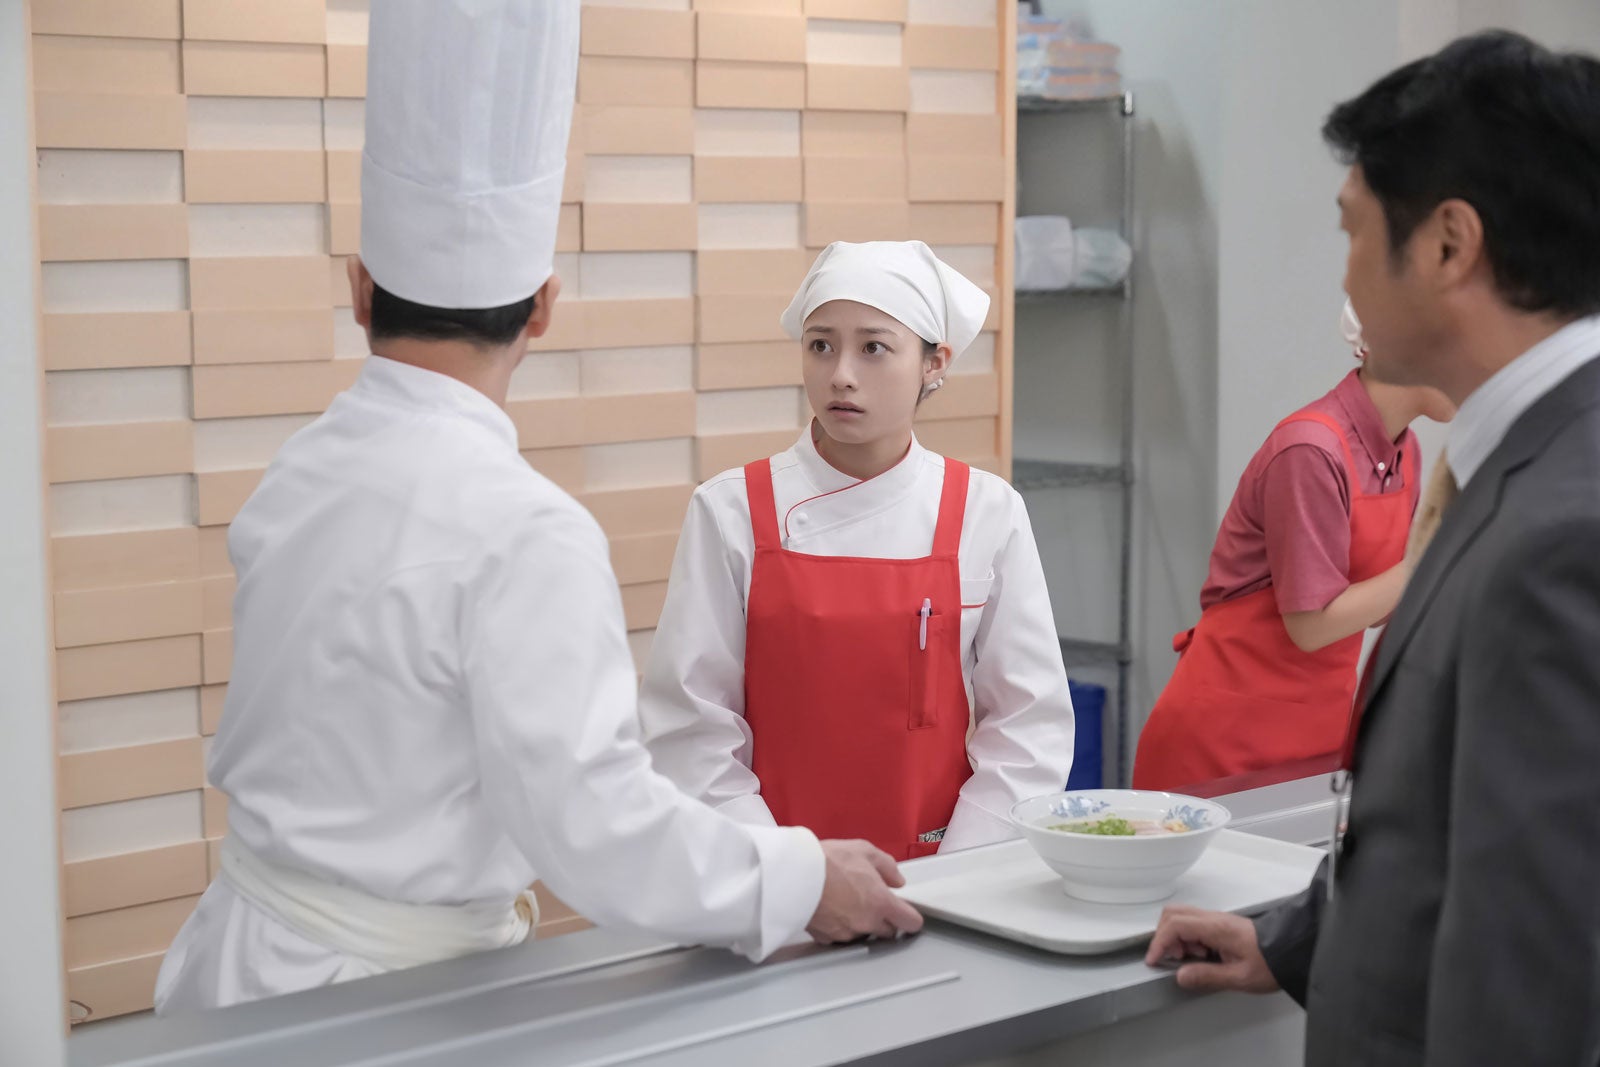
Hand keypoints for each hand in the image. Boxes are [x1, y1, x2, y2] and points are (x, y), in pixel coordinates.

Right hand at [806, 840, 924, 943]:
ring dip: (861, 923)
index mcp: (881, 903)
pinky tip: (830, 909)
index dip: (910, 917)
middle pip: (887, 932)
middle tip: (872, 901)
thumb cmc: (827, 862)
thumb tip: (896, 880)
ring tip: (846, 902)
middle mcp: (867, 923)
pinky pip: (839, 936)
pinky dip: (838, 926)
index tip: (906, 912)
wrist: (793, 876)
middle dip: (884, 920)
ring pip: (863, 934)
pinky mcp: (826, 938)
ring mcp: (846, 934)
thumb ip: (887, 866)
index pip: (910, 922)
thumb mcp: (863, 850)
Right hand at [1144, 905, 1278, 993]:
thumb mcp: (1239, 977)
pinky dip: (1187, 938)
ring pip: (1182, 917)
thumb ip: (1207, 976)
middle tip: (1174, 959)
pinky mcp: (1220, 925)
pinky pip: (1193, 924)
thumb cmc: (1270, 963)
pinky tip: (1201, 955)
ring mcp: (1217, 919)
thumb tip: (1180, 975)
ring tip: (1191, 959)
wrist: (1291, 951)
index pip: (1175, 925)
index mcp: (1216, 928)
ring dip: (1176, 937)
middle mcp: (1214, 918)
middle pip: (1173, 913)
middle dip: (1164, 936)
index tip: (1154, 960)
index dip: (1159, 942)